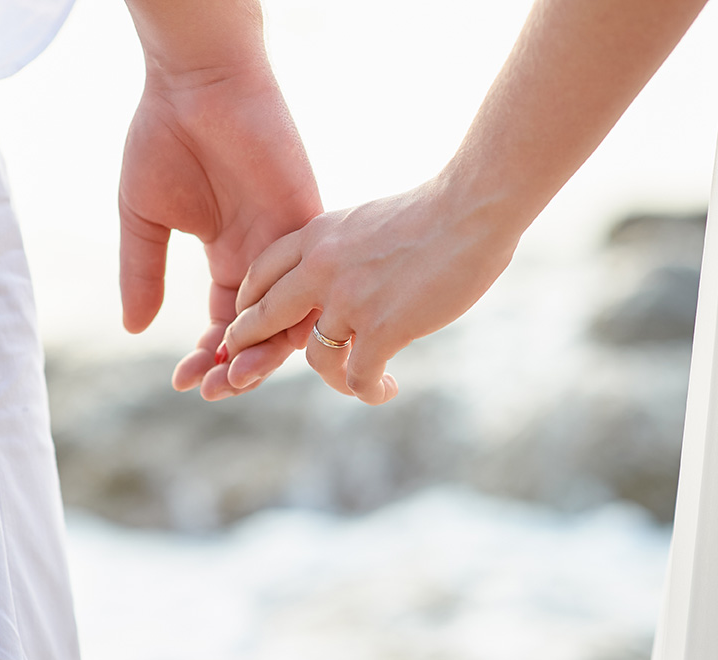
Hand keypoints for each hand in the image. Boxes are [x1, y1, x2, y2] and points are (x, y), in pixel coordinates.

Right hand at [118, 66, 321, 399]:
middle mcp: (262, 257)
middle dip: (237, 367)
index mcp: (227, 257)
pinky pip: (311, 282)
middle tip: (214, 389)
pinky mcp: (309, 221)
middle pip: (261, 331)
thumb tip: (135, 329)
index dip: (208, 356)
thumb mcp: (143, 218)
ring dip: (263, 354)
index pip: (226, 324)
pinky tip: (265, 344)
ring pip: (289, 316)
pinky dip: (290, 316)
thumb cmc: (165, 140)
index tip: (184, 381)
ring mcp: (287, 243)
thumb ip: (142, 273)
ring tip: (234, 379)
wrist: (197, 86)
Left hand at [221, 178, 520, 404]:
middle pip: (264, 314)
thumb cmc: (435, 213)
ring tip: (357, 384)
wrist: (472, 209)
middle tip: (245, 365)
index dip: (250, 301)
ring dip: (334, 379)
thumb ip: (344, 249)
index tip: (250, 317)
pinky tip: (387, 390)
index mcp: (318, 235)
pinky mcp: (381, 329)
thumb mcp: (367, 221)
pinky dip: (369, 391)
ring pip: (314, 358)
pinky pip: (356, 376)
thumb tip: (344, 278)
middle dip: (250, 342)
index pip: (262, 272)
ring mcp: (348, 300)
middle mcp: (322, 267)